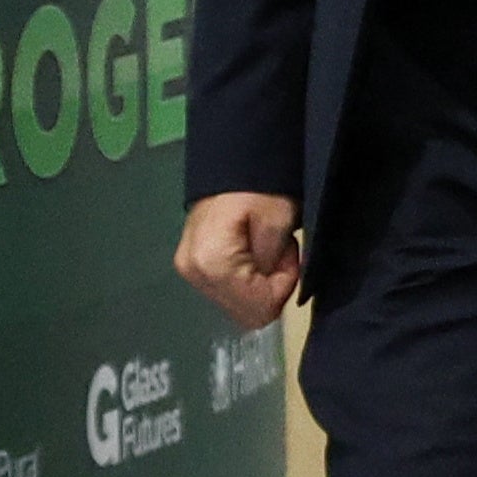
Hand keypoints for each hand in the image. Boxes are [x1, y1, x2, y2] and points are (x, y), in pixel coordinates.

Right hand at [175, 189, 304, 330]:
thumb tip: (270, 288)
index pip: (260, 309)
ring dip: (259, 283)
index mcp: (212, 265)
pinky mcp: (192, 267)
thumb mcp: (278, 220)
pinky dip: (247, 278)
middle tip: (278, 251)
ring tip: (265, 248)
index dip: (282, 285)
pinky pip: (229, 291)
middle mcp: (194, 274)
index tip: (287, 253)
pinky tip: (252, 252)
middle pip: (247, 312)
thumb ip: (274, 263)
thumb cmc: (259, 188)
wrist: (233, 163)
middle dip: (271, 287)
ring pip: (239, 304)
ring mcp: (189, 272)